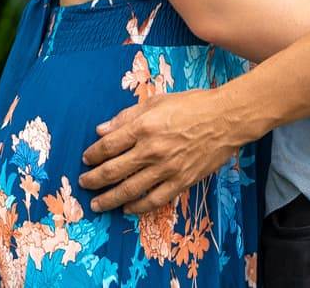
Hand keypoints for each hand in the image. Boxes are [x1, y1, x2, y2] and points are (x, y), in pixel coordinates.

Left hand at [80, 88, 248, 213]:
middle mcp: (152, 150)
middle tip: (84, 184)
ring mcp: (167, 168)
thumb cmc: (191, 105)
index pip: (109, 146)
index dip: (93, 154)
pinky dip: (138, 207)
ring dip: (110, 199)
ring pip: (130, 189)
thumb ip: (126, 117)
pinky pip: (155, 200)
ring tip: (98, 204)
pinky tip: (128, 208)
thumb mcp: (156, 102)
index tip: (86, 159)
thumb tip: (101, 130)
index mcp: (144, 126)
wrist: (225, 119)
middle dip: (94, 180)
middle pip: (114, 170)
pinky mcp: (181, 182)